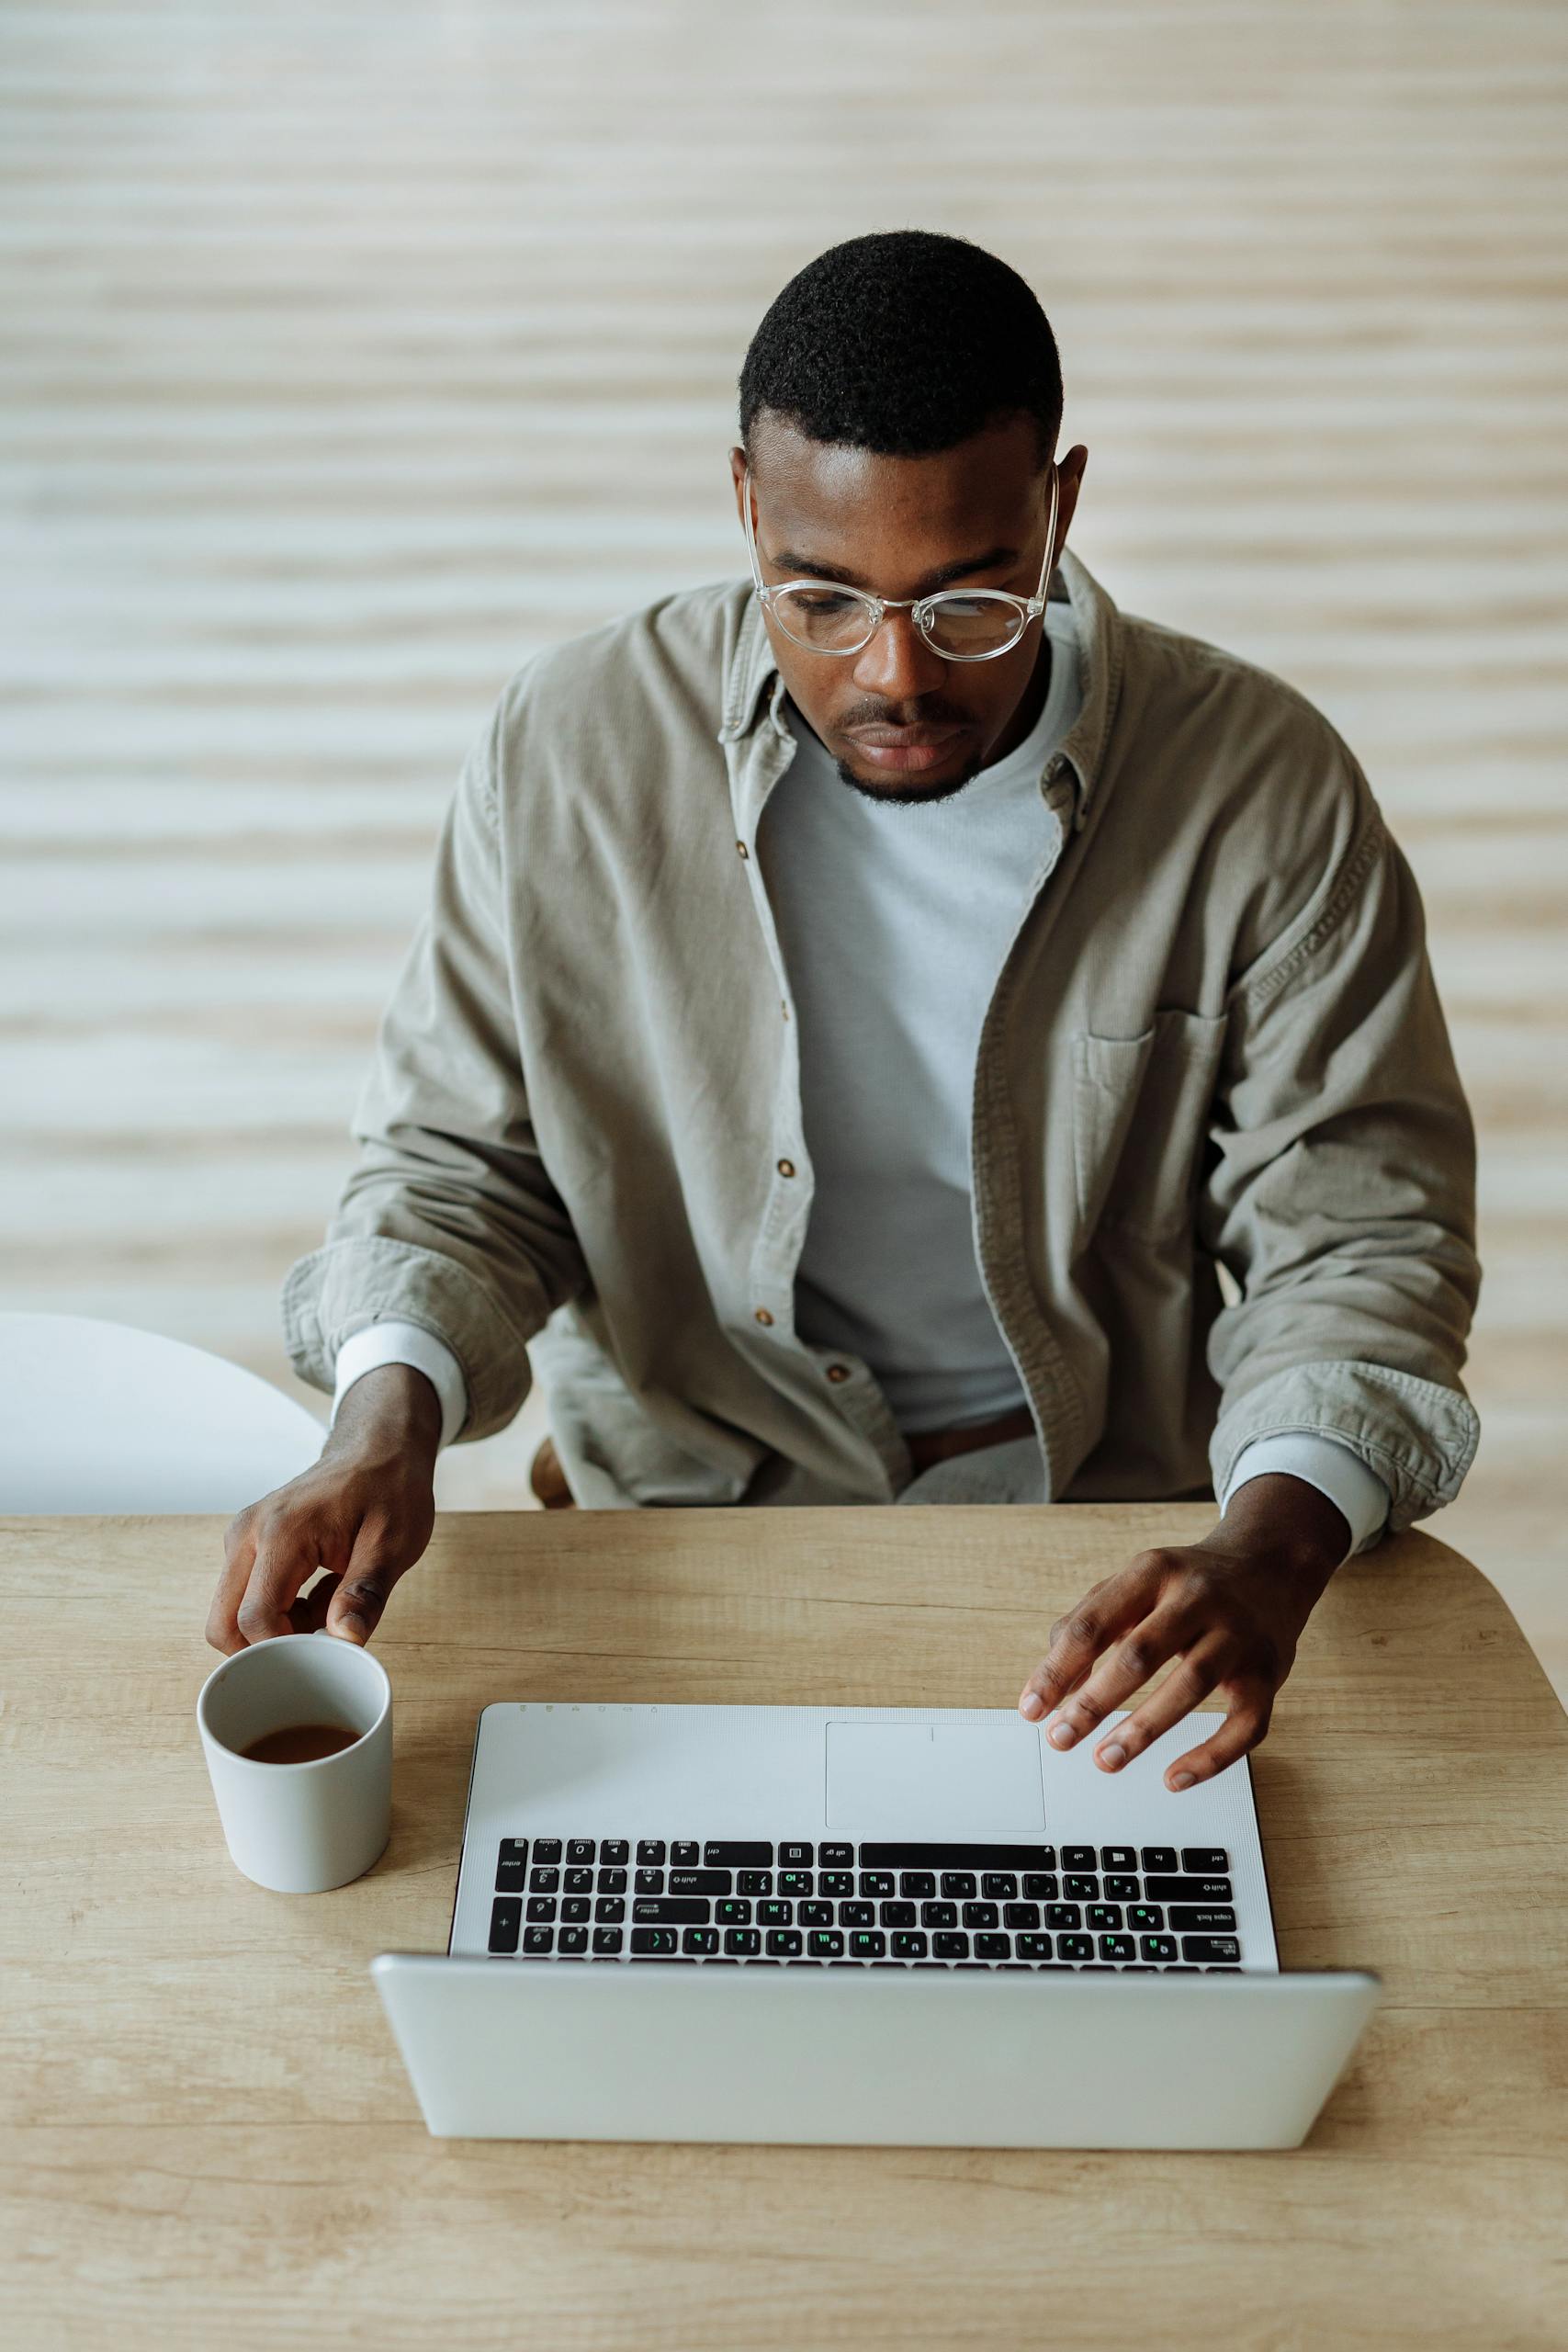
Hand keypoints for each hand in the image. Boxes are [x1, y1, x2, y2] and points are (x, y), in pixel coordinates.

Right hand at [205, 1365, 441, 1652]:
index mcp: (281, 1532)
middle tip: (321, 1644)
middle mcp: (247, 1534)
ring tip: (329, 1609)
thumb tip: (347, 1640)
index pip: (254, 1618)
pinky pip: (246, 1598)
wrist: (379, 1448)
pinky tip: (318, 1597)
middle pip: (223, 1623)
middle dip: (267, 1648)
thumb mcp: (393, 1543)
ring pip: (232, 1614)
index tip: (325, 1655)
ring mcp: (242, 1538)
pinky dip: (278, 1613)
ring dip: (276, 1630)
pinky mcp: (247, 1545)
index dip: (285, 1651)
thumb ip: (366, 1593)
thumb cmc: (389, 1488)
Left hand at [1014, 1473, 1349, 1789]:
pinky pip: (1246, 1723)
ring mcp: (1238, 1634)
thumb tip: (1053, 1690)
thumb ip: (1087, 1626)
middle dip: (1094, 1702)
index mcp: (1152, 1572)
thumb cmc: (1186, 1584)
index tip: (1032, 1709)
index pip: (1093, 1624)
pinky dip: (1211, 1757)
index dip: (1057, 1670)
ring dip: (1143, 1728)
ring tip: (1105, 1759)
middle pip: (1140, 1653)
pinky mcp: (1269, 1671)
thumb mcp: (1133, 1585)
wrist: (1270, 1564)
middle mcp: (1197, 1597)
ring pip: (1191, 1684)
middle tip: (1061, 1738)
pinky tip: (1174, 1778)